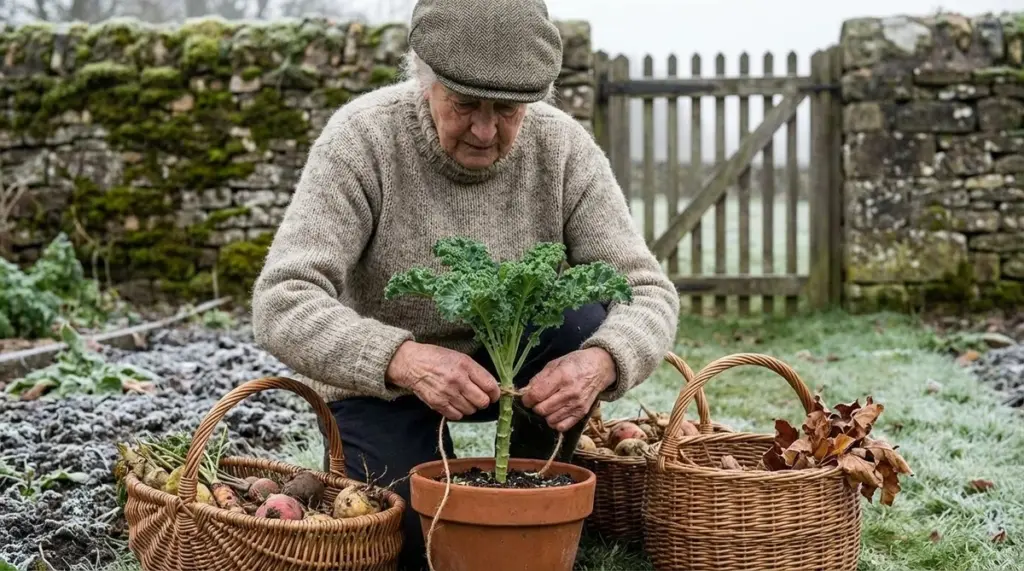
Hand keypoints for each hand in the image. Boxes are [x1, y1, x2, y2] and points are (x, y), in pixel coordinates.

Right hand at [386, 341, 500, 419]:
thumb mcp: (459, 356)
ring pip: (470, 410)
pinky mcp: (437, 403)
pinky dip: (458, 412)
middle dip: (483, 401)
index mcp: (465, 365)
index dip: (496, 393)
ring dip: (470, 406)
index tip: (494, 395)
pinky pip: (456, 416)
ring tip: (464, 398)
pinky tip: (455, 404)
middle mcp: (458, 379)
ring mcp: (447, 393)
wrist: (411, 363)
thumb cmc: (436, 358)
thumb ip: (475, 371)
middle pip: (482, 401)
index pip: (490, 385)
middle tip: (479, 397)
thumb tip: (491, 386)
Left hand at [520, 347, 616, 431]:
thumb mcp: (555, 363)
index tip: (527, 397)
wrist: (600, 368)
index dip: (527, 398)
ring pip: (550, 420)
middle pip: (542, 409)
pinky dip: (555, 422)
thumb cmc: (575, 363)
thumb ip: (539, 378)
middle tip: (538, 400)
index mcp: (562, 376)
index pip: (537, 395)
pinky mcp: (582, 414)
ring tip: (549, 404)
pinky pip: (562, 427)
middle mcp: (570, 392)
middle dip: (535, 406)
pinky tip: (556, 413)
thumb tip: (525, 392)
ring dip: (545, 414)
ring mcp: (577, 405)